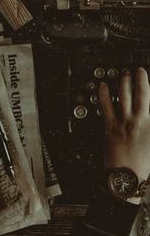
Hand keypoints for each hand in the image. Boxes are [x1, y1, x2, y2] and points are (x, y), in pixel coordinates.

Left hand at [99, 68, 149, 201]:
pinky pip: (106, 106)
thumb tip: (148, 115)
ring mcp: (122, 122)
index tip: (148, 76)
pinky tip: (102, 86)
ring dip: (125, 82)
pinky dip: (104, 94)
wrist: (127, 176)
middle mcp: (138, 119)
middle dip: (140, 79)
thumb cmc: (143, 164)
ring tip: (125, 73)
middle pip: (140, 93)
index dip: (149, 86)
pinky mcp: (109, 126)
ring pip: (124, 96)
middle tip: (138, 70)